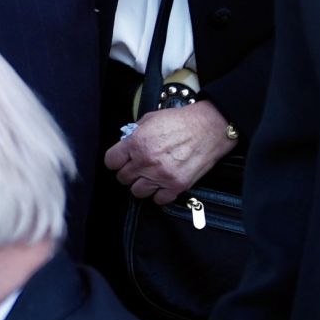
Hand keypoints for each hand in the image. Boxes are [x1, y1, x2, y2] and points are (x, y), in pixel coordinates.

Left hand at [104, 100, 236, 203]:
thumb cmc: (180, 121)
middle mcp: (146, 161)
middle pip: (123, 178)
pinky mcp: (177, 186)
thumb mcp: (149, 119)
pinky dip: (159, 194)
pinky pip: (158, 200)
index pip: (111, 161)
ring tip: (149, 177)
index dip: (115, 161)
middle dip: (128, 172)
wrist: (208, 128)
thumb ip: (133, 133)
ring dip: (141, 185)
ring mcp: (161, 175)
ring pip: (137, 192)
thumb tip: (124, 144)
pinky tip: (162, 184)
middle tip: (137, 167)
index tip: (120, 161)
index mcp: (136, 143)